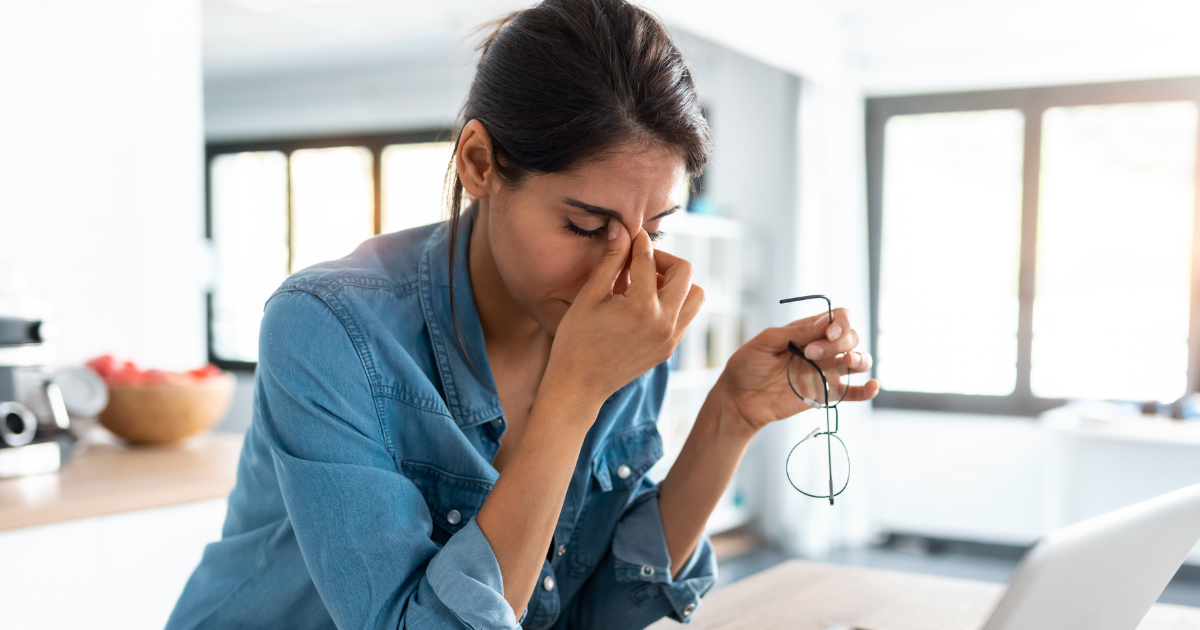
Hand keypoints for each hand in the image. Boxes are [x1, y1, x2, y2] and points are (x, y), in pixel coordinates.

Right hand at [546, 219, 704, 411]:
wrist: (578, 386)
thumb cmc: (576, 341)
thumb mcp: (590, 296)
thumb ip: (611, 260)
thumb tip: (621, 228)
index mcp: (642, 306)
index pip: (649, 259)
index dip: (638, 241)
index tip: (630, 233)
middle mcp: (664, 322)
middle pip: (686, 272)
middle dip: (664, 259)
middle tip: (641, 261)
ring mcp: (671, 338)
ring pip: (695, 295)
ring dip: (677, 282)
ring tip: (648, 283)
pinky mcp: (669, 349)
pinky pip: (686, 316)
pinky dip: (674, 302)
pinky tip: (646, 303)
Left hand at [716, 309, 878, 432]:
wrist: (739, 399)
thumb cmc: (747, 366)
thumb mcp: (764, 343)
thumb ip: (794, 332)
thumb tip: (824, 323)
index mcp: (808, 331)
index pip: (839, 318)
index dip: (840, 323)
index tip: (827, 332)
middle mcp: (822, 348)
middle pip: (851, 337)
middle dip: (838, 342)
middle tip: (811, 353)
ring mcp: (826, 371)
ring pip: (858, 360)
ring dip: (859, 358)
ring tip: (847, 361)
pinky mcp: (826, 394)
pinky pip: (853, 392)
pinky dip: (867, 390)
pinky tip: (872, 386)